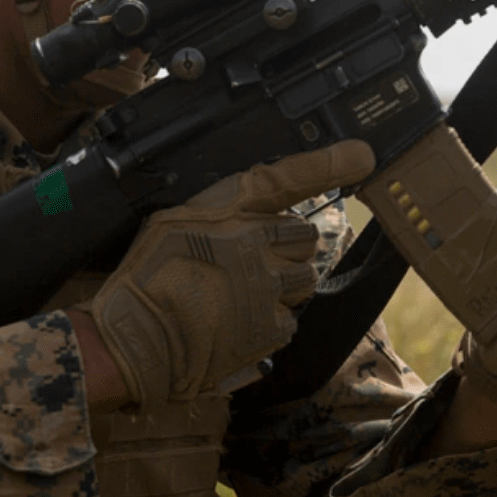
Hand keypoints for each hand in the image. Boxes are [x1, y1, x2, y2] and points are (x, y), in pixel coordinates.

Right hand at [82, 139, 373, 407]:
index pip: (289, 178)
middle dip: (288, 250)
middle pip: (305, 239)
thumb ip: (219, 212)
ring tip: (240, 297)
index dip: (329, 164)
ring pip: (303, 280)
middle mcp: (256, 245)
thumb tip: (252, 210)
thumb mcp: (171, 222)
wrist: (135, 340)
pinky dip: (270, 324)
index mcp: (230, 214)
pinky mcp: (271, 325)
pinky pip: (289, 320)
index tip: (361, 155)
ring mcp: (268, 287)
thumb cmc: (146, 280)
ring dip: (283, 288)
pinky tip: (237, 323)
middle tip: (252, 264)